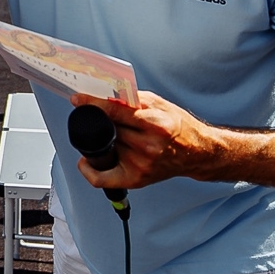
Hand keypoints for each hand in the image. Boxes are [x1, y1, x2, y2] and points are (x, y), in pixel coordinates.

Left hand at [71, 90, 224, 192]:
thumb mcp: (158, 104)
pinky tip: (86, 161)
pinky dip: (89, 170)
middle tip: (99, 117)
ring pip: (104, 147)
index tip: (78, 99)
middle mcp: (148, 146)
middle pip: (108, 129)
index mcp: (155, 124)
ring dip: (102, 139)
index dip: (93, 103)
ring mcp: (141, 165)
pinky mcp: (136, 179)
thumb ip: (132, 99)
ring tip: (111, 135)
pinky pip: (102, 179)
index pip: (115, 111)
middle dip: (100, 121)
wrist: (196, 152)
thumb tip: (104, 94)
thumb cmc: (178, 126)